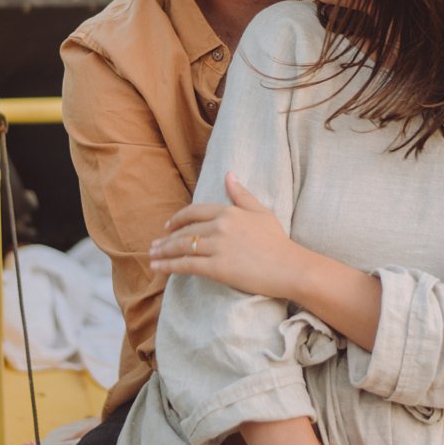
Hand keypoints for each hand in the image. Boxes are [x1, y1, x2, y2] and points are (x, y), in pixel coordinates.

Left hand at [149, 173, 299, 297]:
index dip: (177, 219)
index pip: (194, 212)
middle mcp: (220, 226)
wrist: (290, 267)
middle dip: (166, 239)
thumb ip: (241, 194)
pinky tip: (158, 269)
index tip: (167, 227)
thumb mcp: (261, 212)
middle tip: (154, 246)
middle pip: (184, 231)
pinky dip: (169, 267)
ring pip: (182, 247)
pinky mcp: (217, 267)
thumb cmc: (278, 241)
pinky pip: (187, 265)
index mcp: (228, 211)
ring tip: (152, 257)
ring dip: (163, 253)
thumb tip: (228, 175)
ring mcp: (217, 246)